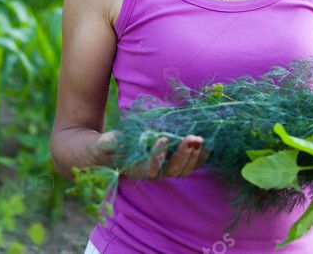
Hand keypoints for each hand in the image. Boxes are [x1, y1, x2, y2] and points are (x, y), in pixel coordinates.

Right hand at [95, 131, 209, 179]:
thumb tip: (112, 140)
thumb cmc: (109, 146)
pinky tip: (207, 146)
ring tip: (199, 138)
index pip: (150, 169)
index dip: (157, 156)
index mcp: (137, 170)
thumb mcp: (105, 142)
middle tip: (191, 137)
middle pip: (172, 170)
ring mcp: (165, 171)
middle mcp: (153, 174)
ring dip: (193, 156)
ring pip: (184, 170)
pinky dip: (200, 158)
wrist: (115, 151)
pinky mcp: (174, 165)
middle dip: (183, 154)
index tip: (162, 138)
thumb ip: (108, 142)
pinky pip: (190, 166)